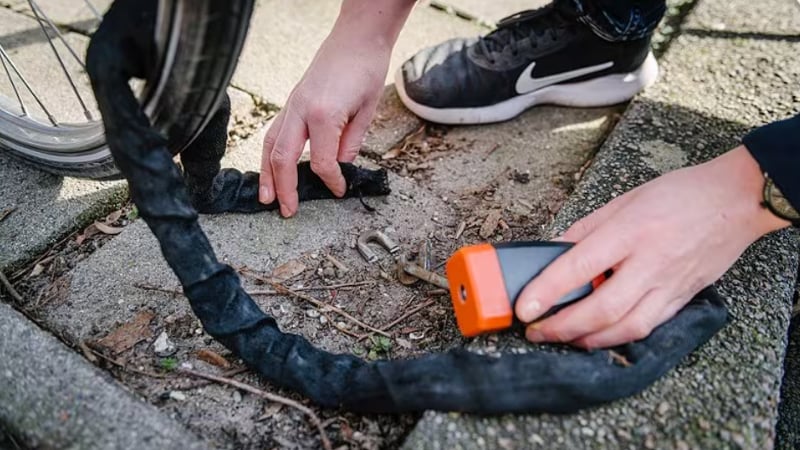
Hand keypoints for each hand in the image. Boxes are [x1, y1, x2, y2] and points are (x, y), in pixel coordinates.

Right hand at [259, 0, 414, 216]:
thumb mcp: (366, 112)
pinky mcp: (291, 102)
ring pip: (271, 145)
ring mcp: (292, 105)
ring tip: (266, 197)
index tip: (339, 191)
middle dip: (283, 188)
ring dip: (266, 174)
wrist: (356, 38)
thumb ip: (349, 144)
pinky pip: (274, 132)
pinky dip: (270, 153)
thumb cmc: (365, 70)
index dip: (331, 181)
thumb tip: (339, 169)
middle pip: (283, 158)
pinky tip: (271, 168)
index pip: (322, 162)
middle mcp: (300, 110)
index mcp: (323, 115)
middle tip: (286, 211)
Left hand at [515, 146, 789, 348]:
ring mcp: (670, 283)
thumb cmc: (679, 194)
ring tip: (563, 338)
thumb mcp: (624, 199)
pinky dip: (618, 337)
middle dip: (563, 326)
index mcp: (631, 230)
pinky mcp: (683, 297)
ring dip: (589, 339)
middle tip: (537, 331)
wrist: (737, 200)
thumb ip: (586, 228)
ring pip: (626, 326)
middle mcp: (650, 261)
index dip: (548, 291)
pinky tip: (598, 337)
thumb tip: (554, 251)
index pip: (580, 266)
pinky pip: (648, 326)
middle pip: (602, 307)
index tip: (524, 308)